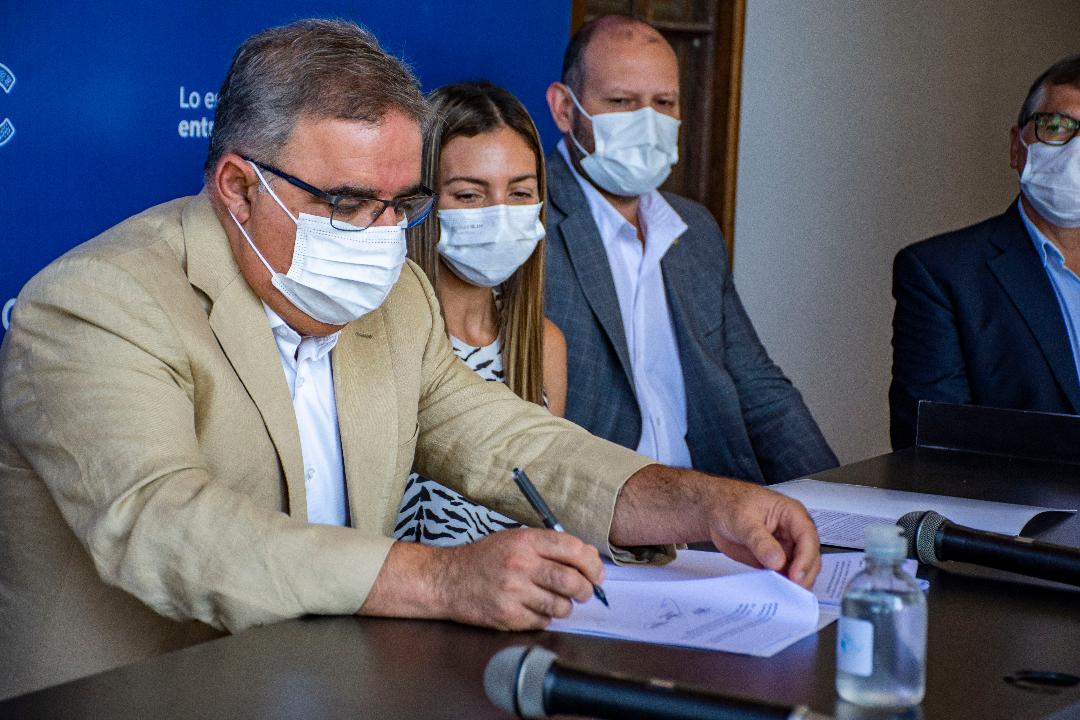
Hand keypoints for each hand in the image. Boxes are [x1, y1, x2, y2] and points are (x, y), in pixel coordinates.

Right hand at [360, 528, 602, 629]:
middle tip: (585, 592)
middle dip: (586, 589)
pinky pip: (543, 621)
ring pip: (561, 605)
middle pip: (572, 580)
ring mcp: (513, 591)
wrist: (447, 580)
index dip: (592, 563)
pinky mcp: (507, 615)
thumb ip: (548, 546)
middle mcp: (521, 564)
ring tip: (557, 601)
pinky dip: (545, 618)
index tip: (597, 573)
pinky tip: (534, 609)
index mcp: (526, 541)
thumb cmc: (484, 559)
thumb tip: (588, 558)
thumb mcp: (514, 539)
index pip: (573, 548)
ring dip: (566, 606)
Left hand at [701, 479, 820, 587]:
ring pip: (799, 569)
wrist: (713, 510)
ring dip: (794, 584)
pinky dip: (782, 586)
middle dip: (804, 575)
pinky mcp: (774, 561)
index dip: (805, 559)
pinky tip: (775, 594)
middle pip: (809, 556)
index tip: (796, 576)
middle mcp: (793, 532)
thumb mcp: (743, 520)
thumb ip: (760, 541)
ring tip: (784, 596)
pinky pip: (783, 576)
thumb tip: (777, 561)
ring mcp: (785, 548)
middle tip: (792, 591)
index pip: (807, 537)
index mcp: (792, 514)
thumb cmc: (730, 504)